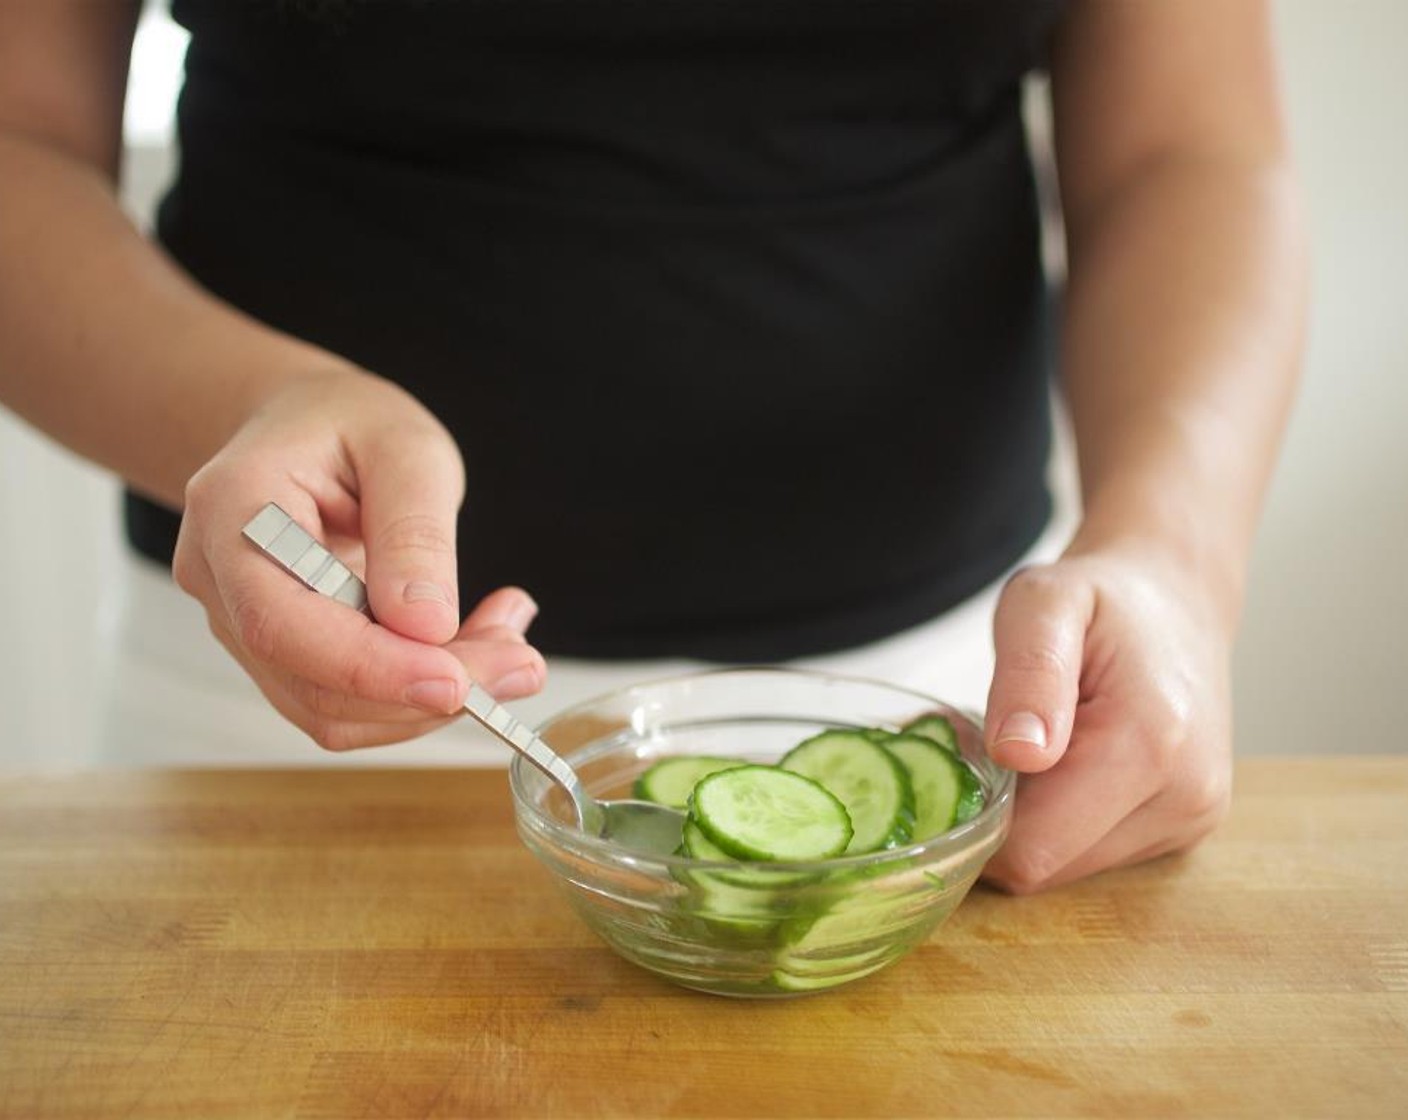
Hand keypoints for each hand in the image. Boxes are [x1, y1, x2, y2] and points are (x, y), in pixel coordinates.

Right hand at [172, 367, 545, 750]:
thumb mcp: (405, 448)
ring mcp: (245, 626)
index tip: (455, 680)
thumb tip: (425, 625)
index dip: (370, 668)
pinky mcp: (286, 656)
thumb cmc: (348, 424)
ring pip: (336, 711)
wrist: (309, 428)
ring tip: (506, 638)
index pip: (283, 623)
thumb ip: (414, 531)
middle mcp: (222, 580)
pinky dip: (421, 689)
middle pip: (313, 681)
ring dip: (433, 697)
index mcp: (234, 512)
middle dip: (424, 691)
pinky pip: (351, 703)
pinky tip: (473, 642)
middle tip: (521, 662)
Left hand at [979, 546, 1233, 892]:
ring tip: (1034, 742)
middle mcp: (1185, 798)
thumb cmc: (1101, 596)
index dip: (977, 813)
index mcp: (1150, 744)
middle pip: (1044, 865)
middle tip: (994, 736)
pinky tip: (1064, 760)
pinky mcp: (1183, 829)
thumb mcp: (1045, 601)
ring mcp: (1190, 820)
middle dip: (1000, 815)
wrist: (1177, 599)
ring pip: (1065, 867)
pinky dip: (1061, 818)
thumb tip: (1017, 754)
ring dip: (1031, 818)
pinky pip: (1091, 854)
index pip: (1032, 847)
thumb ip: (1030, 673)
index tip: (965, 748)